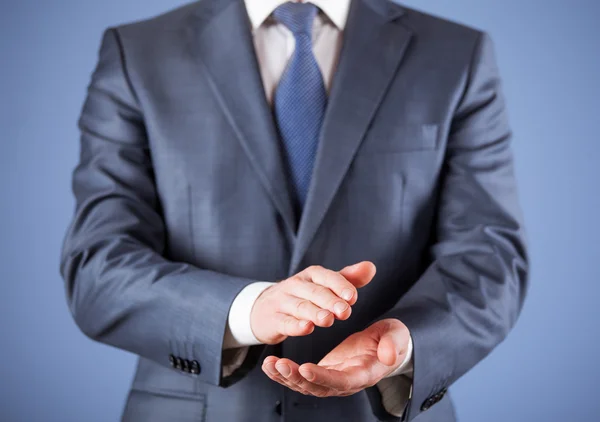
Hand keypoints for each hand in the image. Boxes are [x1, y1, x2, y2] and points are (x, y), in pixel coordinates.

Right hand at [250, 262, 375, 343]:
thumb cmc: (301, 296)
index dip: (339, 285)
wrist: (263, 309)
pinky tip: (306, 328)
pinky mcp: (273, 319)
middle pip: (314, 292)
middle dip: (330, 301)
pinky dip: (295, 325)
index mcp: (311, 275)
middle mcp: (296, 285)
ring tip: (328, 320)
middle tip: (345, 312)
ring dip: (314, 313)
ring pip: (300, 306)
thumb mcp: (322, 285)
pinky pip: (284, 322)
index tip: (353, 297)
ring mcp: (282, 301)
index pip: (326, 277)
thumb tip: (371, 267)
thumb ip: (347, 279)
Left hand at [261, 318, 409, 396]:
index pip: (341, 381)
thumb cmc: (393, 340)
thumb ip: (393, 345)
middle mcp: (346, 382)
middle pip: (318, 387)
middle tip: (279, 364)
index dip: (323, 378)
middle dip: (296, 378)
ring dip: (286, 376)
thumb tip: (389, 356)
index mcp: (363, 374)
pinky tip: (270, 363)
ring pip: (306, 385)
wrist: (388, 345)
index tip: (304, 369)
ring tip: (269, 363)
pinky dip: (285, 372)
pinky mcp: (324, 373)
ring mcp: (333, 379)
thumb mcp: (397, 336)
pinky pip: (302, 376)